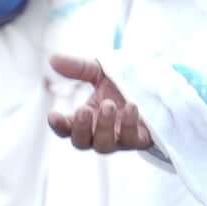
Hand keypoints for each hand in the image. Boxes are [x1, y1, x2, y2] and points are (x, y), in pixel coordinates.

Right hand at [47, 53, 161, 154]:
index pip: (65, 128)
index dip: (58, 125)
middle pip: (81, 143)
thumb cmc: (120, 82)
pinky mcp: (139, 139)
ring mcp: (118, 139)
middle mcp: (99, 133)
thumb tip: (52, 59)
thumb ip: (77, 68)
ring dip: (104, 126)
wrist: (154, 86)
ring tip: (109, 104)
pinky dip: (129, 125)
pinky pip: (131, 140)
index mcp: (85, 118)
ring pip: (104, 146)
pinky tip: (131, 107)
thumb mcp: (98, 71)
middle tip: (84, 109)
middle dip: (81, 127)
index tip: (53, 115)